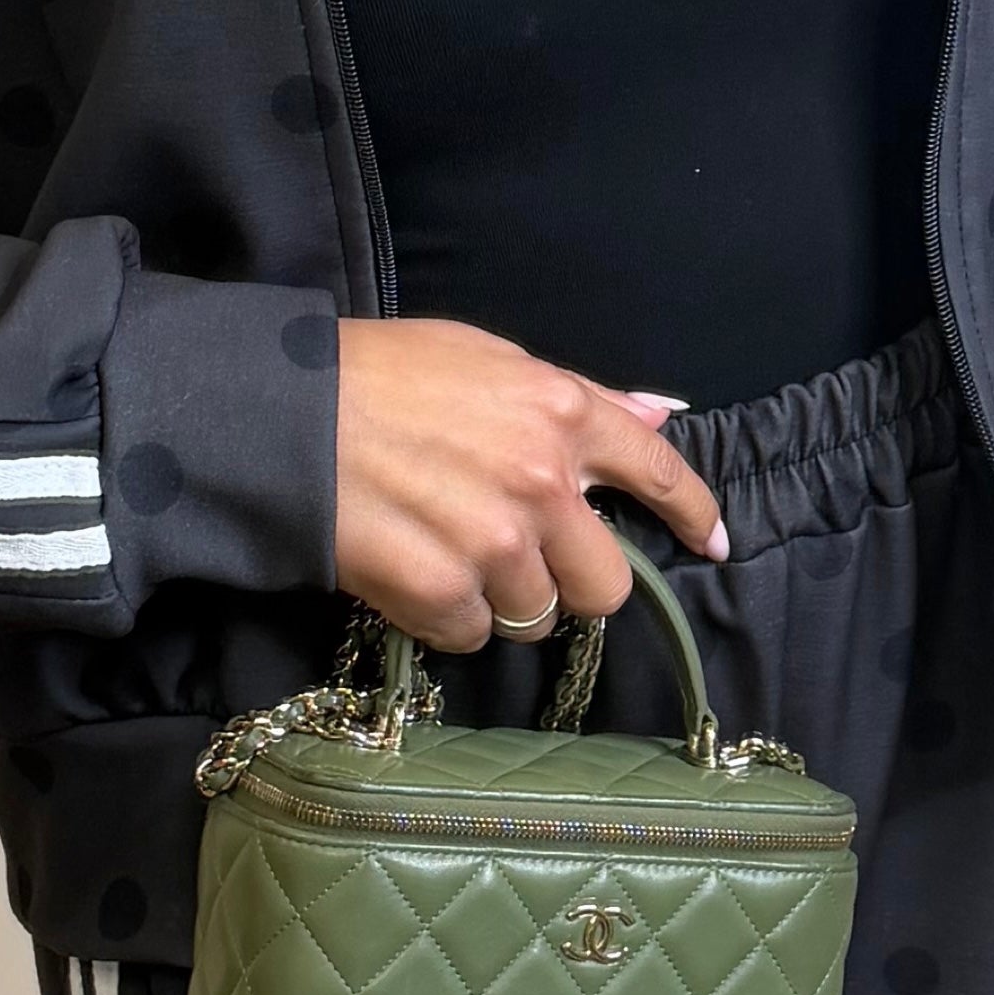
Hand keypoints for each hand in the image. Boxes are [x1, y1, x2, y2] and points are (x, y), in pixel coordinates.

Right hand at [333, 317, 726, 651]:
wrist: (280, 414)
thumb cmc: (375, 374)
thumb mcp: (484, 358)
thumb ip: (574, 396)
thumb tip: (655, 415)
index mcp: (559, 413)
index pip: (658, 470)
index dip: (693, 513)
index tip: (713, 543)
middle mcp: (540, 482)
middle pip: (606, 584)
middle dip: (573, 583)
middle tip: (523, 560)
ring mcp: (493, 544)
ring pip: (538, 616)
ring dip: (502, 600)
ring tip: (447, 553)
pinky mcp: (442, 593)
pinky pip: (473, 636)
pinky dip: (447, 618)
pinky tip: (412, 573)